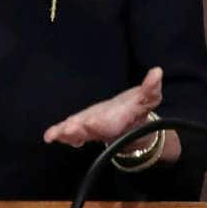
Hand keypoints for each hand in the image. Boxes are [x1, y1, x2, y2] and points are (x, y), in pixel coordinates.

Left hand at [43, 67, 163, 149]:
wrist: (131, 122)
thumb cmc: (138, 107)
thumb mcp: (148, 97)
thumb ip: (151, 87)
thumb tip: (157, 71)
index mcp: (119, 120)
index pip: (109, 123)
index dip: (100, 123)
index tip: (90, 122)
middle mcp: (104, 127)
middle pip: (90, 131)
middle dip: (79, 130)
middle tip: (68, 129)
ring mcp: (92, 129)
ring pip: (78, 134)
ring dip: (67, 134)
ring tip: (53, 135)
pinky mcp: (83, 127)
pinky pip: (71, 133)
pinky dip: (61, 134)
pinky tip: (49, 136)